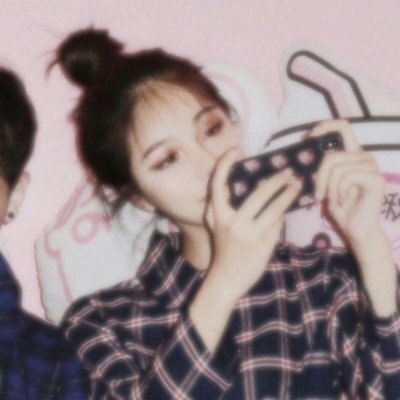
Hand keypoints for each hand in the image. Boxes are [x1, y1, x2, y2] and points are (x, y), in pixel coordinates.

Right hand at [204, 147, 301, 300]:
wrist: (226, 279)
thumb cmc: (223, 248)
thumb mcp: (215, 225)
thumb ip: (220, 206)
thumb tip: (241, 184)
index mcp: (217, 214)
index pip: (218, 184)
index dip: (225, 165)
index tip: (236, 150)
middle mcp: (232, 222)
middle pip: (259, 193)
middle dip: (277, 179)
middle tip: (289, 171)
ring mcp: (249, 234)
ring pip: (274, 208)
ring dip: (288, 193)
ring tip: (298, 184)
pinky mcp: (263, 245)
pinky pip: (277, 223)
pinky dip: (284, 213)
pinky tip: (290, 205)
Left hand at [306, 119, 384, 246]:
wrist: (356, 228)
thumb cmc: (340, 207)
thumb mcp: (325, 184)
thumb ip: (321, 168)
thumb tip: (303, 152)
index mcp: (352, 155)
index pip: (343, 127)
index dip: (324, 127)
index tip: (307, 137)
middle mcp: (364, 157)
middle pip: (332, 155)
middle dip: (319, 177)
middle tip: (318, 195)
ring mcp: (372, 167)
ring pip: (337, 167)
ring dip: (329, 188)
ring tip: (334, 200)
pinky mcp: (376, 179)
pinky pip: (347, 176)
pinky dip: (339, 191)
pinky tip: (343, 201)